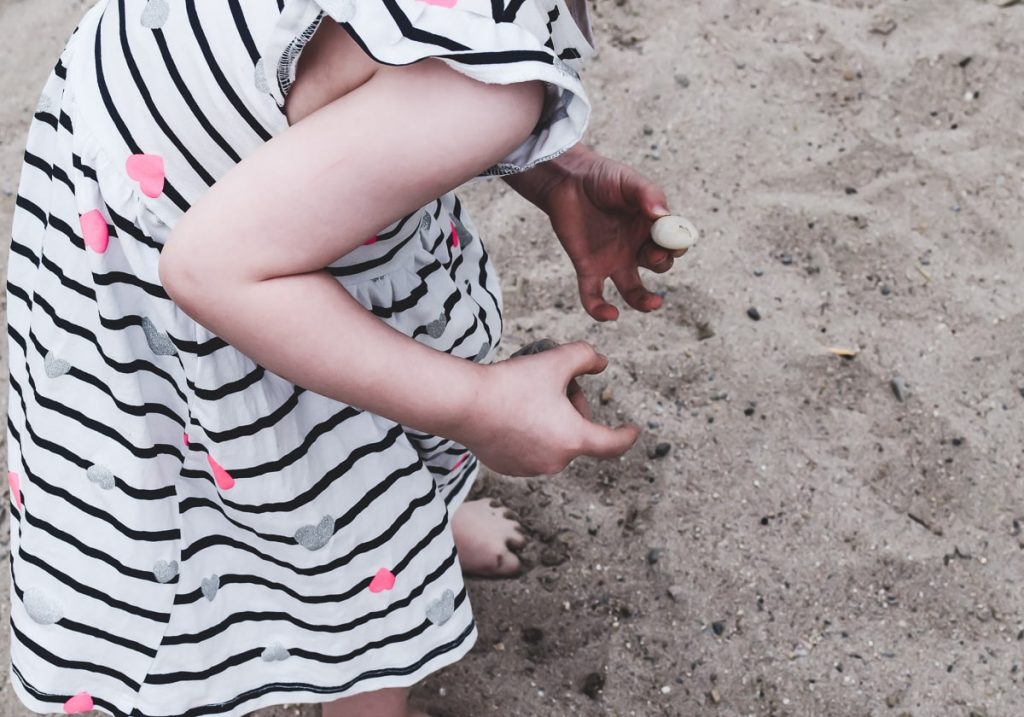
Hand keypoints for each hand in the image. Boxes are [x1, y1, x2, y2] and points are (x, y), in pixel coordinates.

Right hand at [455, 342, 638, 475]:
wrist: (464, 404)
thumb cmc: (512, 384)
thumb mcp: (555, 361)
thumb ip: (585, 356)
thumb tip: (600, 362)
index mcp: (574, 439)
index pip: (612, 444)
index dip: (626, 436)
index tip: (632, 430)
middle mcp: (555, 461)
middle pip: (577, 435)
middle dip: (573, 410)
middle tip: (554, 384)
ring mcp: (530, 468)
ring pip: (553, 442)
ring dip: (551, 423)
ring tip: (529, 397)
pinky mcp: (508, 467)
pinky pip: (529, 450)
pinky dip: (529, 433)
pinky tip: (511, 413)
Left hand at [535, 146, 678, 320]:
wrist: (566, 180)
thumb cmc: (601, 177)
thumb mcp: (628, 181)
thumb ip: (647, 194)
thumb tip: (663, 215)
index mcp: (650, 227)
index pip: (673, 244)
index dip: (676, 246)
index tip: (671, 242)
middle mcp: (635, 247)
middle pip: (658, 266)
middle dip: (660, 262)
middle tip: (651, 251)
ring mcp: (613, 260)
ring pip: (633, 291)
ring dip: (644, 301)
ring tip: (652, 303)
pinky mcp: (588, 268)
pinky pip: (594, 296)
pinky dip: (599, 309)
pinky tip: (609, 315)